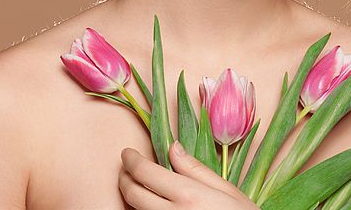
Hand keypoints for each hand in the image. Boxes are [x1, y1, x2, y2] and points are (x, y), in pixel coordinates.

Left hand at [119, 140, 259, 208]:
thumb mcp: (226, 189)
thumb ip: (196, 169)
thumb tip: (174, 148)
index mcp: (188, 195)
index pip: (146, 173)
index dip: (131, 160)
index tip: (127, 153)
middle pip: (133, 194)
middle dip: (124, 177)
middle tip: (126, 168)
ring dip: (131, 195)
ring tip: (136, 183)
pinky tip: (150, 204)